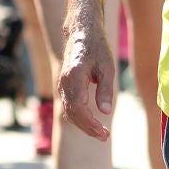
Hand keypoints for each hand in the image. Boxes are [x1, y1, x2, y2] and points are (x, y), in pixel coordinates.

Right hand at [57, 17, 116, 140]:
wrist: (80, 32)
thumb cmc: (97, 47)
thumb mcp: (107, 67)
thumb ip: (106, 89)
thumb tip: (106, 112)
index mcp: (74, 76)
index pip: (79, 108)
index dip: (91, 123)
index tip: (104, 132)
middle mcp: (64, 82)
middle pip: (73, 113)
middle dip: (88, 128)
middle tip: (105, 137)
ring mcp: (61, 84)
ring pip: (69, 111)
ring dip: (84, 125)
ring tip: (101, 133)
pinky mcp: (63, 86)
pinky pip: (69, 106)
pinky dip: (79, 117)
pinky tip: (92, 122)